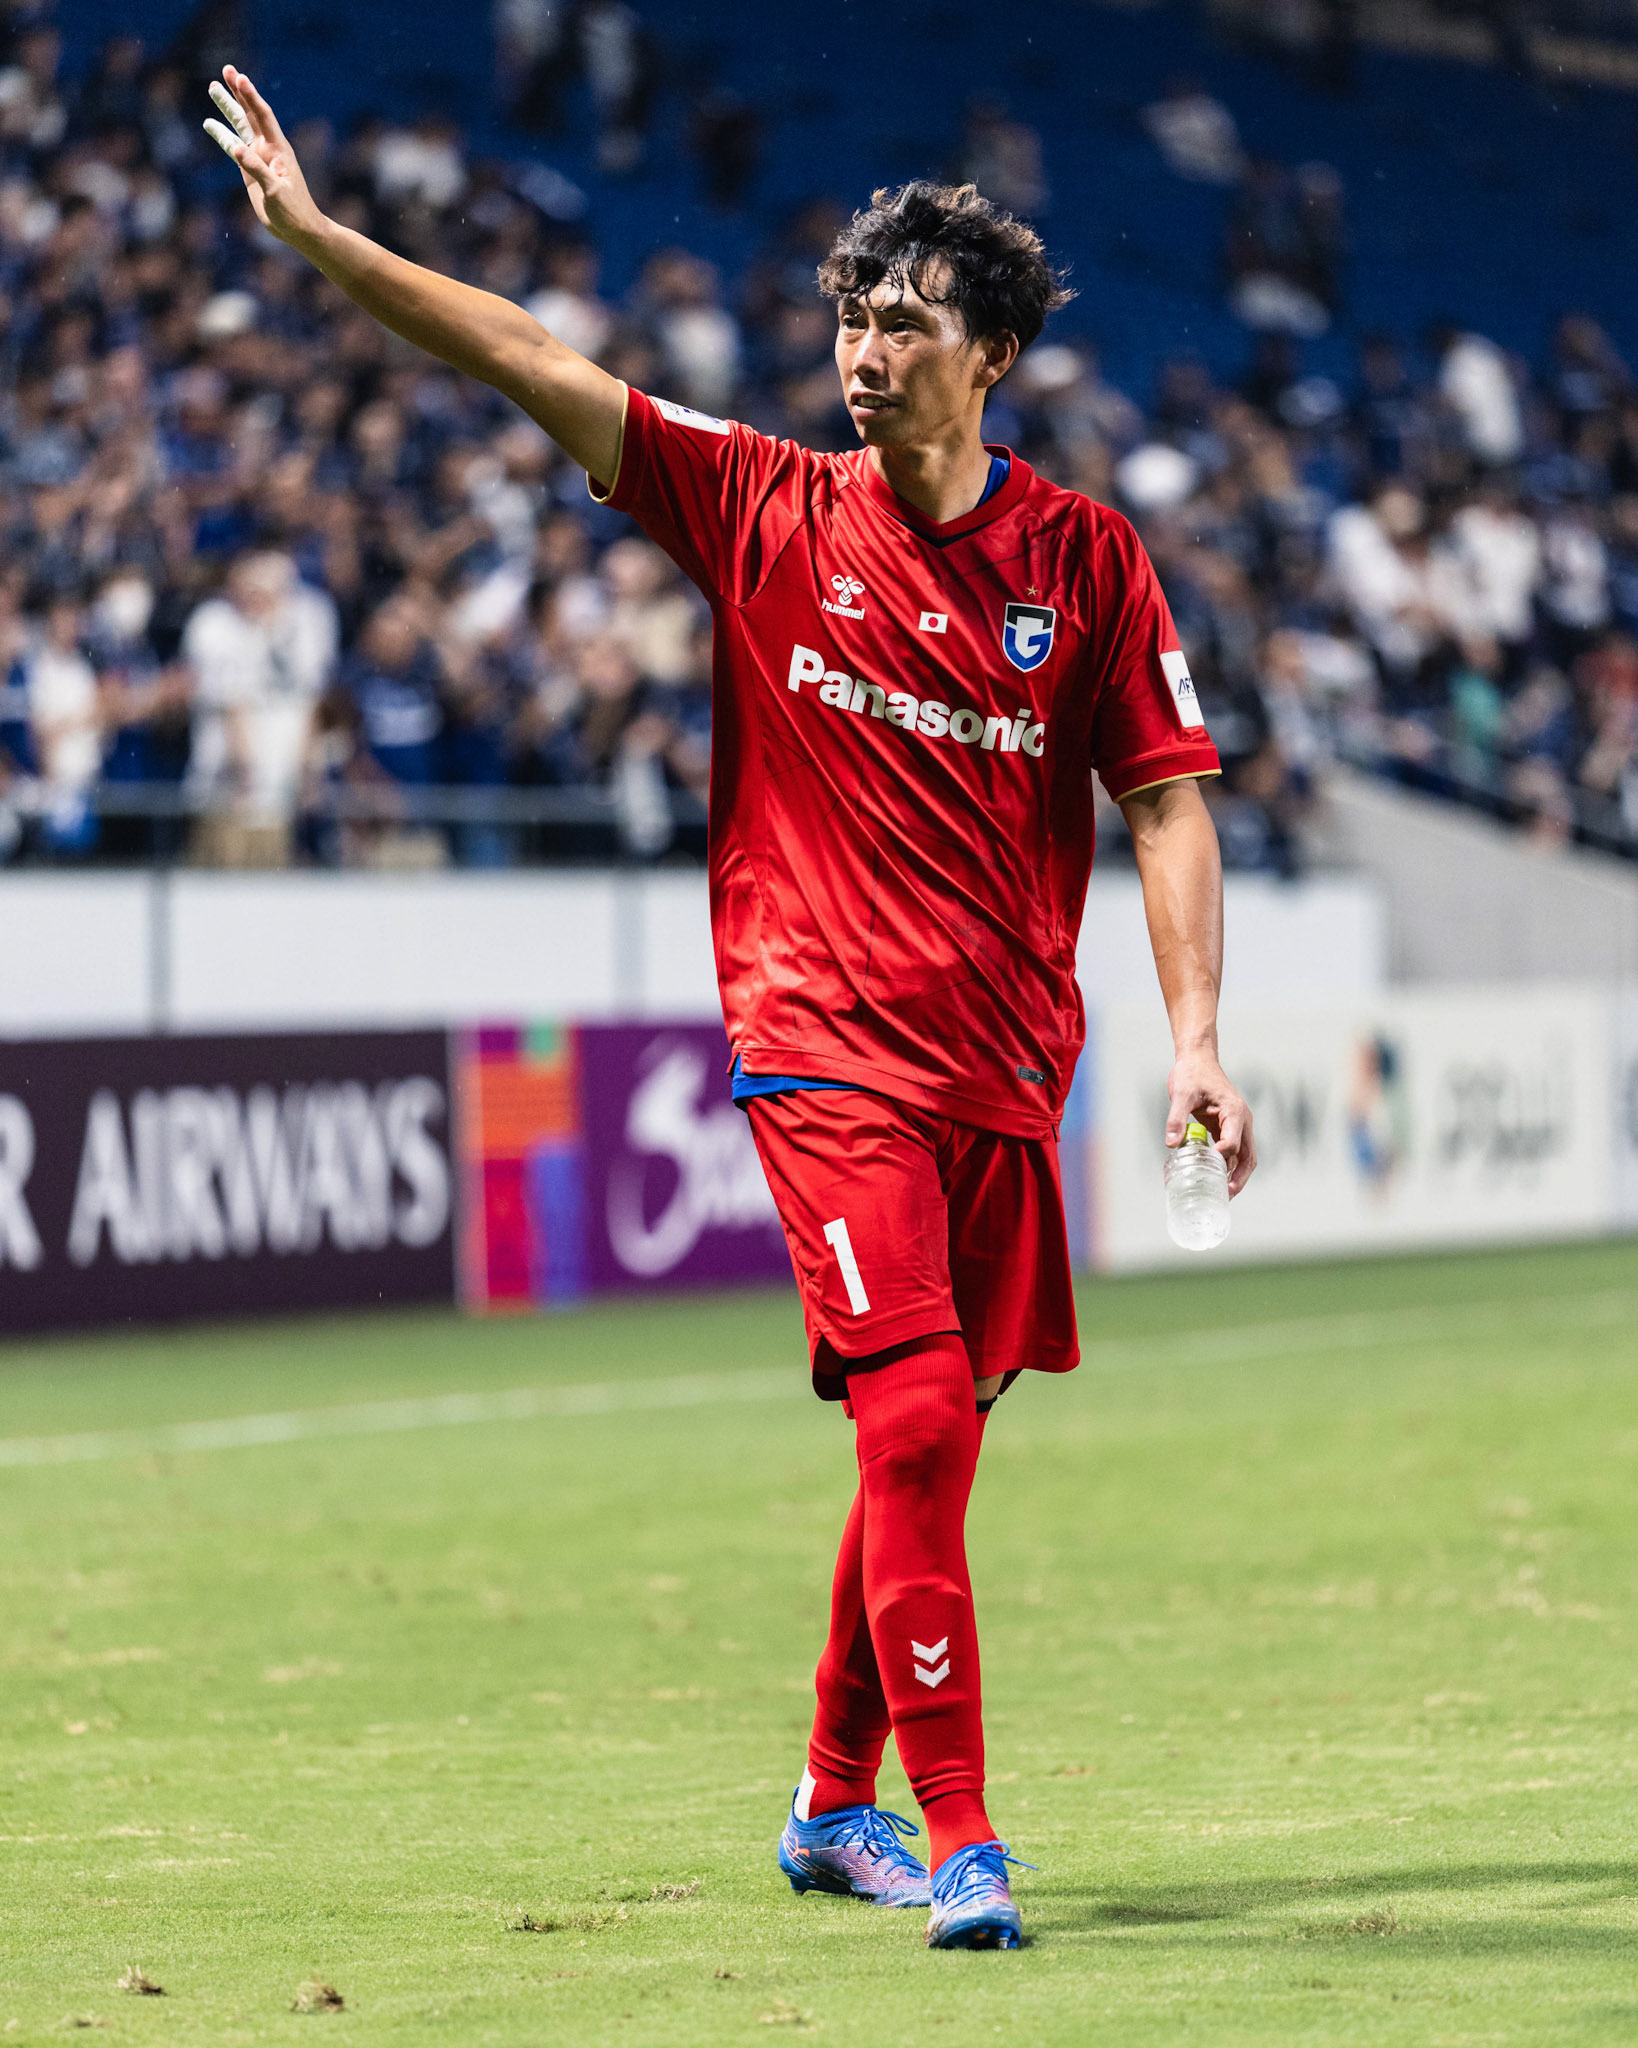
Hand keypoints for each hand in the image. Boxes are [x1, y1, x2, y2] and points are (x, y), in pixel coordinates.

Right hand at [203, 67, 325, 252]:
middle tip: (226, 69)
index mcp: (278, 149)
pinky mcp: (250, 170)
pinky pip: (233, 147)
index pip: (263, 116)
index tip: (240, 77)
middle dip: (238, 92)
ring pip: (240, 126)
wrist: (299, 230)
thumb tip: (236, 149)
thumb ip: (256, 169)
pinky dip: (222, 135)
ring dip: (227, 107)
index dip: (251, 96)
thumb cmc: (293, 212)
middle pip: (250, 113)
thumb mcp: (275, 192)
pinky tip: (209, 123)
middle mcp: (268, 148)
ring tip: (213, 87)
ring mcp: (258, 157)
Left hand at [1165, 1049, 1255, 1195]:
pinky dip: (1226, 1166)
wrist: (1197, 1059)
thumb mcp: (1181, 1094)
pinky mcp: (1226, 1128)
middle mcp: (1241, 1121)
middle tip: (1226, 1195)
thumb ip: (1176, 1118)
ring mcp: (1236, 1126)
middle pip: (1248, 1156)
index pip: (1234, 1141)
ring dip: (1235, 1176)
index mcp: (1234, 1111)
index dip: (1223, 1156)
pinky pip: (1231, 1152)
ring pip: (1243, 1157)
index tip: (1209, 1166)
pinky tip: (1214, 1178)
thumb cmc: (1192, 1073)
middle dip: (1239, 1178)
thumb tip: (1170, 1144)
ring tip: (1222, 1195)